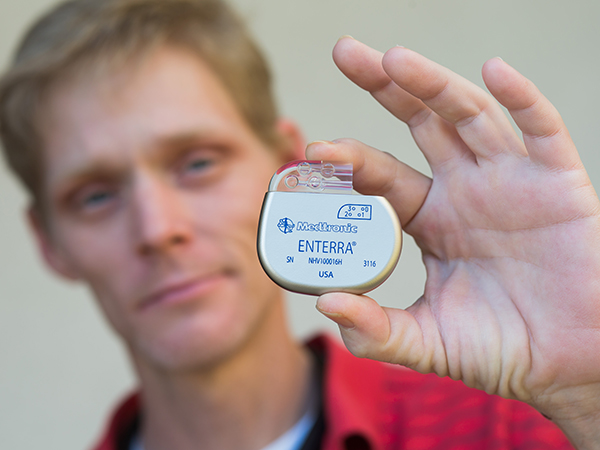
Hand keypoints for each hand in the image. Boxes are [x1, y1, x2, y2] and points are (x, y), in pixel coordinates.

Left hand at [306, 37, 599, 447]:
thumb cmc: (501, 349)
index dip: (351, 159)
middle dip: (386, 87)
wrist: (570, 365)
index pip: (383, 176)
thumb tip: (325, 305)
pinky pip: (542, 132)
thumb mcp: (428, 342)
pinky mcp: (558, 184)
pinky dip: (523, 100)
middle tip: (347, 52)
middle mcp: (465, 190)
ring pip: (470, 116)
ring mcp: (510, 182)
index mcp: (430, 220)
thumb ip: (377, 331)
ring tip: (394, 60)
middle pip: (421, 123)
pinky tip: (494, 72)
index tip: (316, 150)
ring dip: (434, 84)